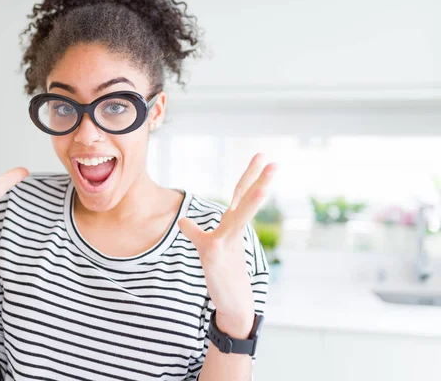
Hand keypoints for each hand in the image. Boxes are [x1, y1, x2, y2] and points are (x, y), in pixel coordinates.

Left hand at [178, 153, 275, 336]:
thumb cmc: (225, 272)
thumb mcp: (209, 247)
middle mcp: (234, 229)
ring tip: (266, 187)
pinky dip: (193, 230)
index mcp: (235, 224)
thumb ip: (197, 232)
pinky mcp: (214, 253)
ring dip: (253, 200)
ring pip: (240, 216)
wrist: (234, 302)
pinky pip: (202, 239)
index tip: (262, 155)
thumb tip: (183, 221)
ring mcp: (226, 240)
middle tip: (274, 162)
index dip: (252, 175)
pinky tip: (184, 223)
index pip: (243, 194)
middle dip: (260, 180)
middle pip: (247, 199)